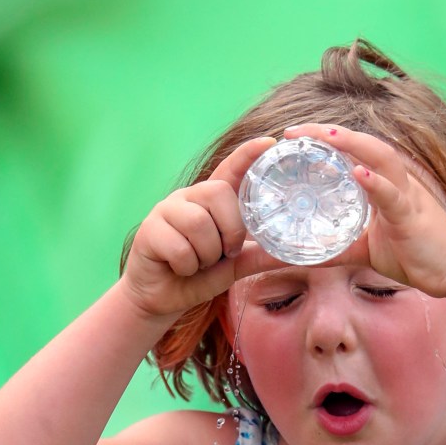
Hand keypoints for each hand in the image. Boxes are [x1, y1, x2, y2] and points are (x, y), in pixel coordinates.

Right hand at [120, 136, 281, 318]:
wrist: (163, 301)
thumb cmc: (199, 277)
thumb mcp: (236, 266)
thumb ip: (262, 256)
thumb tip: (296, 255)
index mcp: (211, 201)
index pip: (231, 169)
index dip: (247, 155)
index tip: (269, 143)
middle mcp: (188, 198)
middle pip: (218, 192)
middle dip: (230, 230)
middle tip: (225, 253)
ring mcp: (166, 210)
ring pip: (199, 222)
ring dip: (207, 254)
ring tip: (200, 263)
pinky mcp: (148, 230)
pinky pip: (179, 246)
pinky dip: (187, 266)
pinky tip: (180, 268)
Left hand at [283, 124, 445, 298]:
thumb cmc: (419, 256)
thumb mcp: (368, 252)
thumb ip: (341, 250)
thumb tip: (309, 256)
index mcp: (385, 185)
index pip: (353, 152)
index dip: (325, 140)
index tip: (294, 137)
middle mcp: (397, 182)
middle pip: (363, 145)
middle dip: (329, 133)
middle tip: (294, 131)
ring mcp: (406, 196)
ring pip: (380, 158)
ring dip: (352, 144)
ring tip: (325, 136)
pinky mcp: (412, 216)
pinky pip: (393, 195)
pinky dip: (375, 182)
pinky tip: (358, 172)